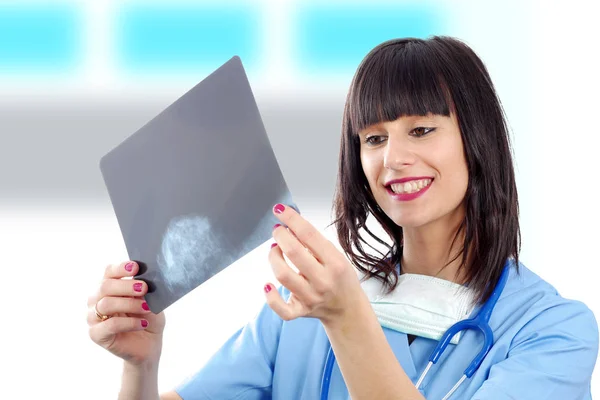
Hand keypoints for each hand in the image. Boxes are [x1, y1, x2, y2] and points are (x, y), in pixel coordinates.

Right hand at [87, 261, 165, 365]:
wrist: (149, 344)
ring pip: (106, 304)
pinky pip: (110, 325)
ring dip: (129, 304)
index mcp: (109, 287)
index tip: (136, 267)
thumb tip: (144, 278)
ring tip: (147, 307)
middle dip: (126, 286)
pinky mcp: (96, 334)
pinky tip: (143, 323)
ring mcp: (94, 317)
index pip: (108, 272)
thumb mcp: (150, 300)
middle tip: (144, 288)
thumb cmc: (148, 318)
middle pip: (105, 286)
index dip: (120, 268)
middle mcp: (97, 300)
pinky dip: (129, 323)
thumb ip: (144, 289)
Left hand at [265, 204, 361, 324]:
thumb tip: (290, 225)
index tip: (280, 210)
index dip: (291, 219)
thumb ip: (315, 243)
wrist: (347, 309)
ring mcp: (311, 297)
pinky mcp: (301, 311)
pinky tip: (267, 285)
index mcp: (335, 263)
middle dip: (280, 236)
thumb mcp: (337, 256)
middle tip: (278, 230)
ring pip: (283, 275)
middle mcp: (323, 281)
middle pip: (294, 253)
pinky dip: (271, 298)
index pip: (309, 235)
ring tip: (275, 249)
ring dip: (273, 257)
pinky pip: (282, 309)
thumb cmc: (340, 278)